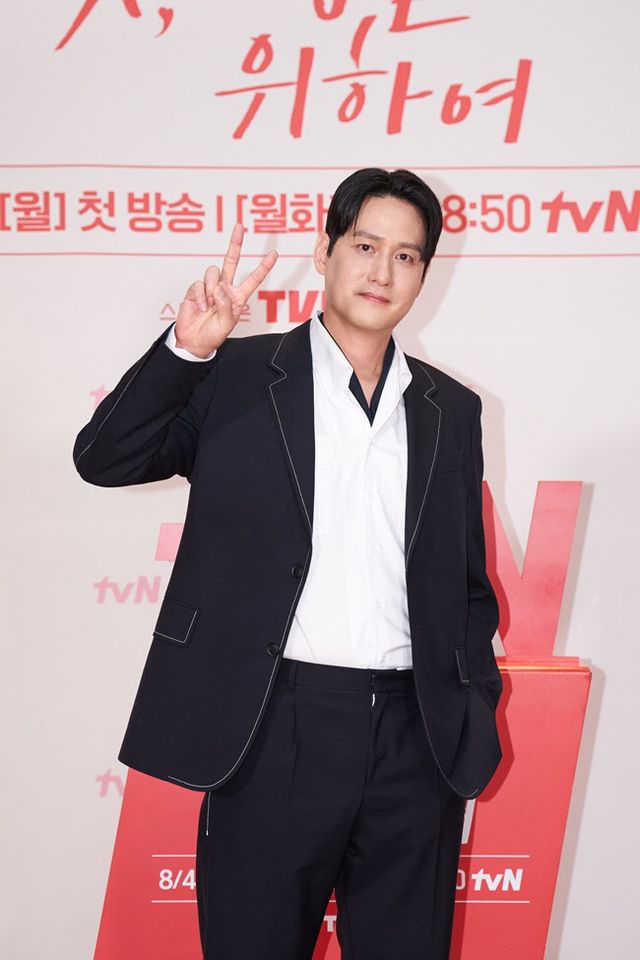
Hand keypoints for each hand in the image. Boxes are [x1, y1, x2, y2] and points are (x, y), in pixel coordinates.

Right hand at [175, 223, 277, 356]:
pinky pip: (199, 284)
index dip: (263, 267)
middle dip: (235, 243)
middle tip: (240, 226)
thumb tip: (219, 288)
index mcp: (238, 297)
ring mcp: (210, 287)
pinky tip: (201, 307)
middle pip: (231, 260)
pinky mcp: (195, 289)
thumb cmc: (213, 334)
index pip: (253, 279)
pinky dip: (201, 296)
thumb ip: (226, 305)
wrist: (194, 341)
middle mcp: (225, 288)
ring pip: (213, 272)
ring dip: (212, 289)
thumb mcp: (227, 324)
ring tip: (209, 305)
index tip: (274, 254)